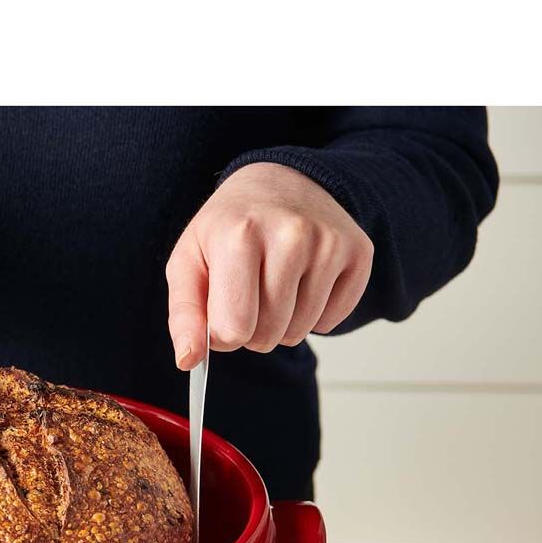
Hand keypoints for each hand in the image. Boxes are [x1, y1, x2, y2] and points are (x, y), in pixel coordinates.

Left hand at [165, 162, 373, 367]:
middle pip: (268, 335)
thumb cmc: (229, 228)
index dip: (222, 333)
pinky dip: (314, 316)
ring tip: (274, 286)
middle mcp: (291, 235)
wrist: (278, 183)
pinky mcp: (358, 252)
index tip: (221, 308)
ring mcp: (329, 242)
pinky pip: (331, 322)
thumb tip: (188, 359)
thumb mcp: (188, 263)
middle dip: (252, 330)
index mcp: (240, 236)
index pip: (234, 329)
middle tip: (248, 294)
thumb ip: (184, 315)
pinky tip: (302, 283)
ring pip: (300, 332)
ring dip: (282, 324)